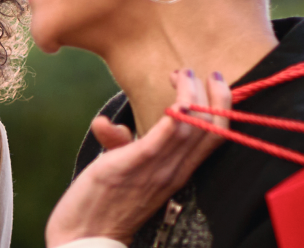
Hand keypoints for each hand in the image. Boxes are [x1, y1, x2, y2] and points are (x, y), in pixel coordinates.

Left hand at [45, 69, 232, 245]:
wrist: (82, 237)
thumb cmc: (99, 203)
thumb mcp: (118, 169)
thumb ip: (119, 146)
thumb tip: (106, 124)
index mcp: (175, 173)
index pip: (212, 140)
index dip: (220, 109)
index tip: (210, 83)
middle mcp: (174, 171)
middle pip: (214, 130)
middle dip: (216, 96)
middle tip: (201, 72)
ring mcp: (158, 168)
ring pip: (195, 126)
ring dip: (193, 92)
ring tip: (183, 74)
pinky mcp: (138, 163)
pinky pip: (170, 132)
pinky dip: (180, 106)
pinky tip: (176, 86)